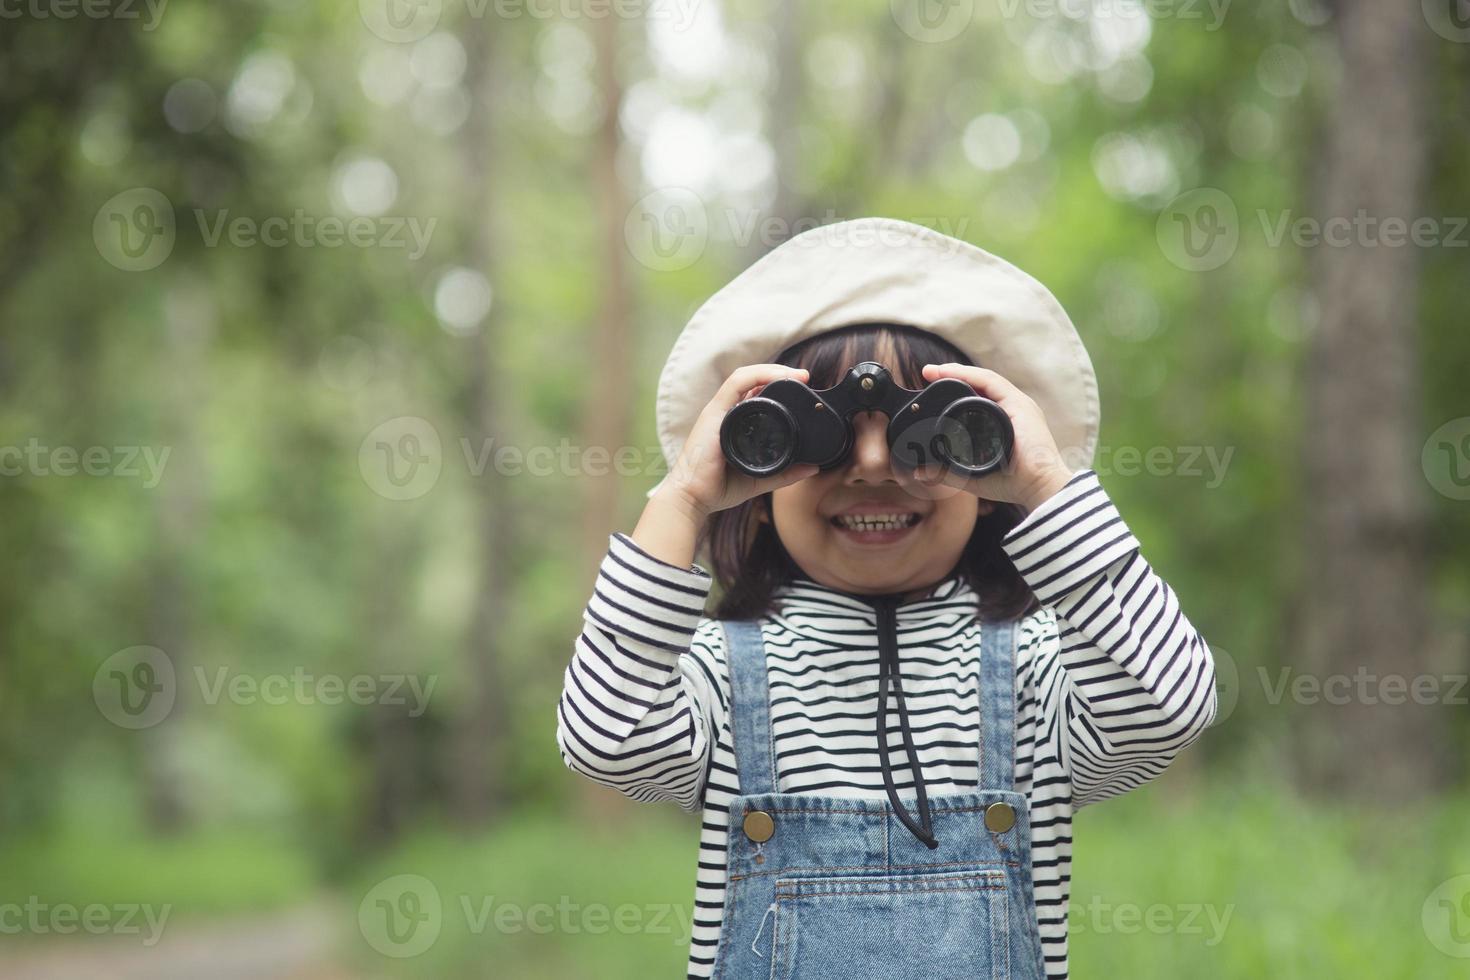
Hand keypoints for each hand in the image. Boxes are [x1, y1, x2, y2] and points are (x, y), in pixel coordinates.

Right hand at [655, 364, 821, 522]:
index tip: (802, 387)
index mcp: (733, 423)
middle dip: (779, 373)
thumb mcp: (759, 478)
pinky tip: (778, 376)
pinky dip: (758, 375)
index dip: (777, 385)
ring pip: (745, 376)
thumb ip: (784, 473)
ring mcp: (718, 411)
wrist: (692, 498)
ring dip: (772, 370)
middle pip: (752, 380)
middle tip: (805, 377)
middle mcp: (725, 412)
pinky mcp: (713, 413)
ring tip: (796, 375)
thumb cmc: (717, 488)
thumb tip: (813, 468)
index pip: (754, 393)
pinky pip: (736, 384)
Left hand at [913, 362, 1074, 513]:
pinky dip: (969, 374)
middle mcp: (1012, 409)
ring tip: (932, 371)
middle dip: (952, 377)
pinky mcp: (1019, 403)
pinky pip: (990, 381)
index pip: (977, 399)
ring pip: (983, 380)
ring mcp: (1017, 404)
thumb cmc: (1011, 483)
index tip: (929, 390)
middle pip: (979, 386)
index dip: (954, 391)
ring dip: (956, 372)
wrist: (1038, 486)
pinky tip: (950, 372)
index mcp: (1004, 423)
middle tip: (926, 373)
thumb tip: (918, 472)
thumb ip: (946, 472)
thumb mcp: (971, 475)